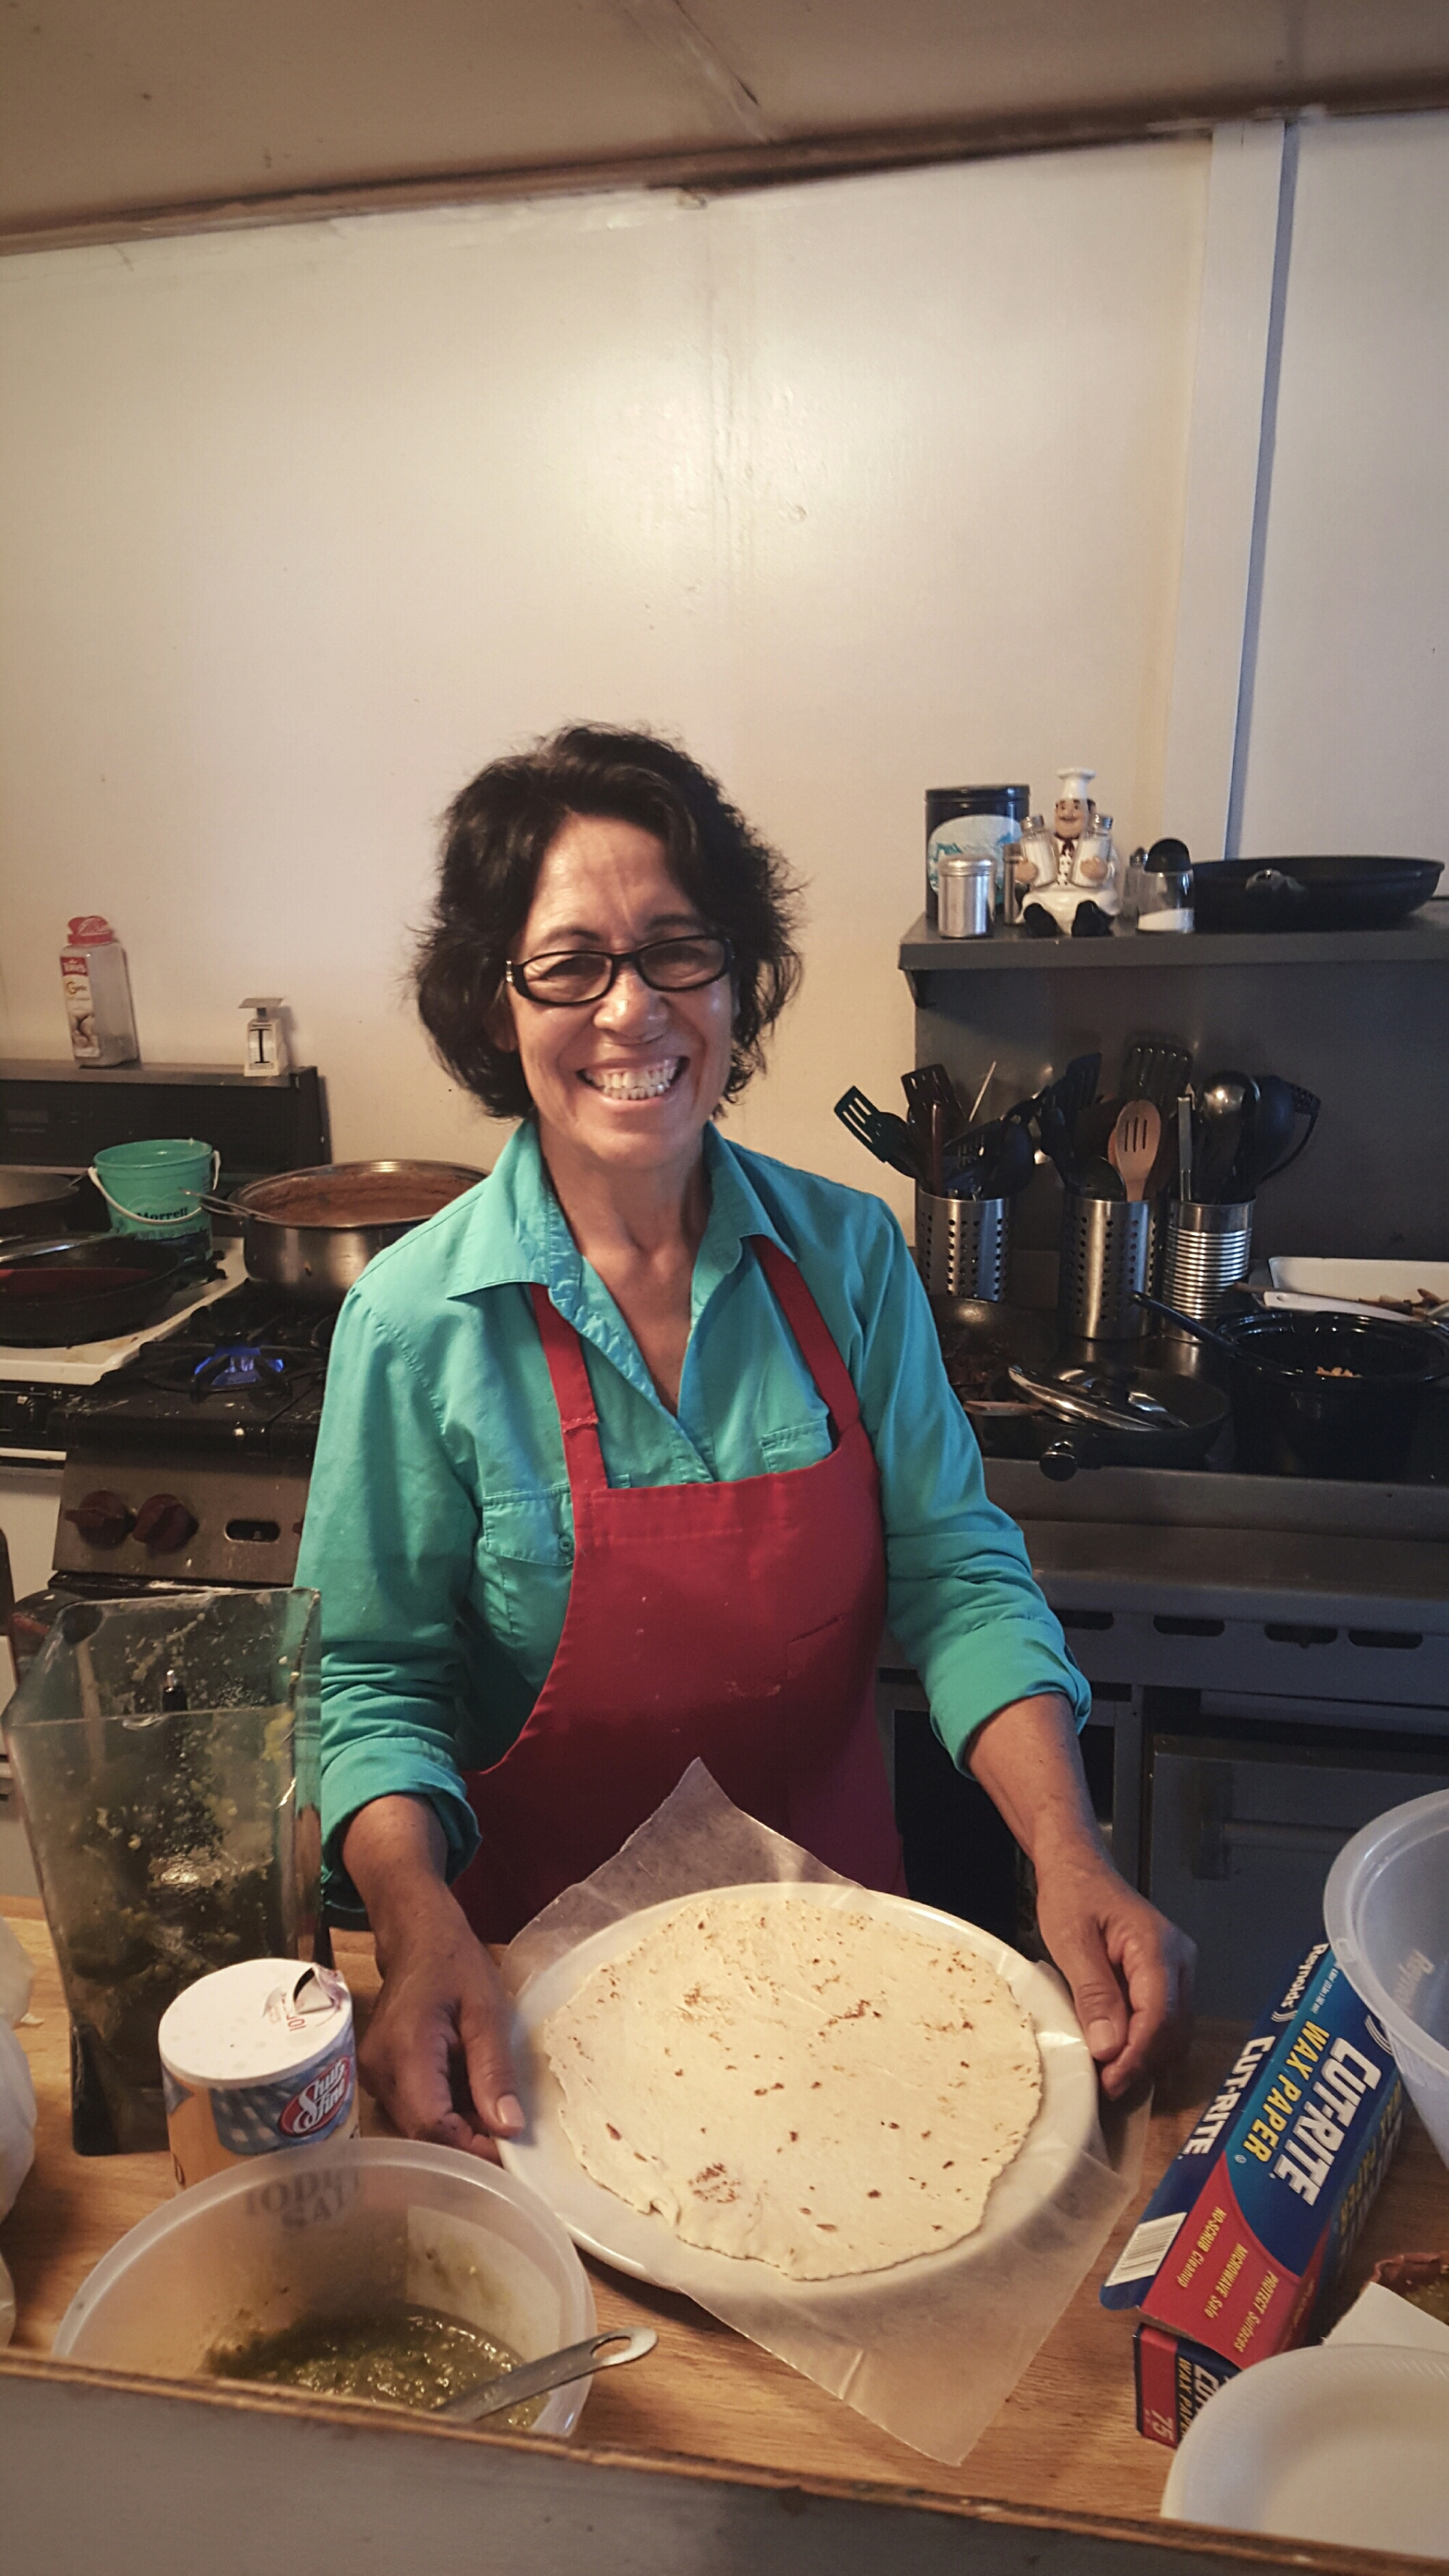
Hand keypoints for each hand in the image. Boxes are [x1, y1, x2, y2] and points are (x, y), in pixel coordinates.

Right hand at [342, 1794, 522, 2158]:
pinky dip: (446, 2112)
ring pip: (418, 2127)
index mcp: (404, 2053)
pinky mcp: (380, 2076)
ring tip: (496, 2113)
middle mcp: (379, 2072)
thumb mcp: (487, 2010)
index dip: (472, 2151)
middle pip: (423, 2134)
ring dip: (459, 2129)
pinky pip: (414, 2110)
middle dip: (469, 2144)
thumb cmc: (453, 1962)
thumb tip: (508, 2129)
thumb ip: (494, 2070)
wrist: (415, 1932)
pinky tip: (473, 2097)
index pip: (433, 2127)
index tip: (512, 2159)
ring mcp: (373, 2076)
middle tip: (512, 2140)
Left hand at [965, 1694, 1194, 2100]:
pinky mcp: (1167, 1978)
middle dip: (1141, 2062)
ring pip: (1173, 2031)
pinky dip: (1143, 2043)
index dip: (1136, 2056)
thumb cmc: (1073, 1896)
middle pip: (1172, 2029)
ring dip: (1144, 2057)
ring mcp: (1178, 1970)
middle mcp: (1179, 1960)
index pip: (1159, 2016)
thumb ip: (1094, 1992)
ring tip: (1108, 2075)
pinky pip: (1164, 2021)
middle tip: (1104, 2086)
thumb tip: (1110, 2047)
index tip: (1109, 2082)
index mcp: (1158, 1947)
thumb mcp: (1072, 1941)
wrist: (1078, 1867)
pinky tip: (1117, 2054)